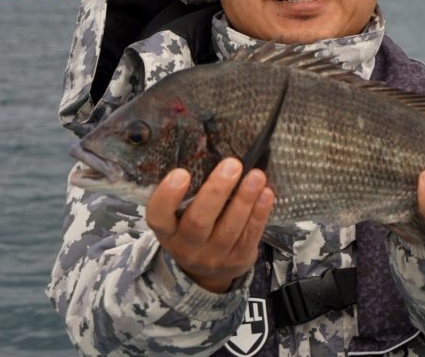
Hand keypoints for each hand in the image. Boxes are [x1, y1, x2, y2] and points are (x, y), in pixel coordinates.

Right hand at [146, 158, 273, 292]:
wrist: (207, 273)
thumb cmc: (193, 229)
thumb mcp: (180, 217)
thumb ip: (191, 194)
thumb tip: (214, 151)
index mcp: (167, 230)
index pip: (158, 215)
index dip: (168, 196)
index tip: (181, 173)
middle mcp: (187, 246)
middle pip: (199, 221)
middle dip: (217, 191)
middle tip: (232, 165)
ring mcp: (213, 257)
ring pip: (229, 228)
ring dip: (244, 199)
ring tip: (256, 176)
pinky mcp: (238, 260)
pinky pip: (250, 236)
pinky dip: (259, 214)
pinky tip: (266, 194)